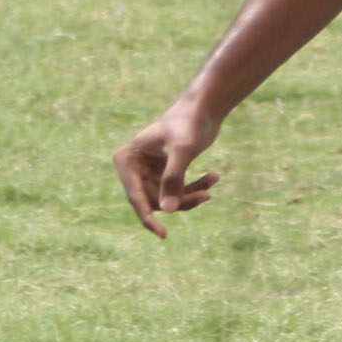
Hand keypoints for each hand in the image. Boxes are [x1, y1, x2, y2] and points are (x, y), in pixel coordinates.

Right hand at [113, 96, 223, 236]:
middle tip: (206, 196)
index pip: (135, 197)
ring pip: (168, 199)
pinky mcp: (165, 172)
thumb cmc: (189, 123)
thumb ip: (173, 179)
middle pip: (154, 200)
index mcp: (127, 160)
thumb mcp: (182, 151)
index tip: (163, 234)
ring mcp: (150, 171)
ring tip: (212, 185)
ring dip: (191, 195)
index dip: (148, 218)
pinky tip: (214, 177)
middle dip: (181, 201)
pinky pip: (178, 191)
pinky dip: (196, 187)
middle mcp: (134, 167)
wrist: (203, 106)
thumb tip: (169, 210)